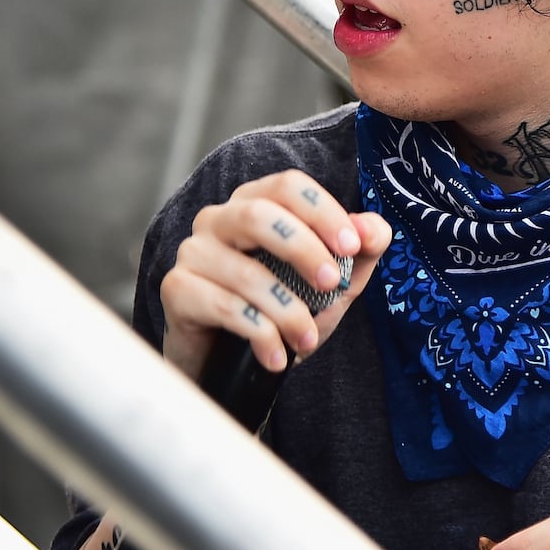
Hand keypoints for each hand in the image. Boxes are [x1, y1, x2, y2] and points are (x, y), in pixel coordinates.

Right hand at [158, 169, 390, 380]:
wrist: (232, 363)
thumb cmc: (281, 308)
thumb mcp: (333, 281)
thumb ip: (360, 250)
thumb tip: (373, 229)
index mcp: (255, 203)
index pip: (287, 186)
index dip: (323, 211)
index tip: (353, 246)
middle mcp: (218, 219)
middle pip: (258, 215)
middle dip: (304, 250)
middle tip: (334, 284)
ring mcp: (192, 252)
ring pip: (245, 272)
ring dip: (288, 310)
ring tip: (308, 339)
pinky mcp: (176, 289)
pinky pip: (225, 307)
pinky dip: (261, 334)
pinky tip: (278, 357)